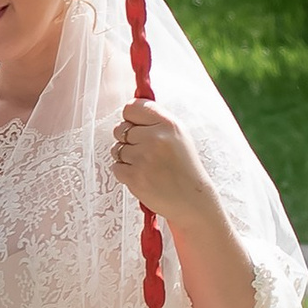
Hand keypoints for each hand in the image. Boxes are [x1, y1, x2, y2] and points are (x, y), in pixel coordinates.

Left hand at [109, 98, 217, 225]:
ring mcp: (144, 158)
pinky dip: (124, 173)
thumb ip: (156, 120)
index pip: (132, 107)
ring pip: (116, 149)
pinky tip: (142, 176)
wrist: (191, 200)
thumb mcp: (179, 135)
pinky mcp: (134, 177)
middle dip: (127, 139)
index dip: (130, 117)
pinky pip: (116, 167)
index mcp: (168, 124)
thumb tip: (130, 108)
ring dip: (126, 157)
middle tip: (144, 150)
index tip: (135, 124)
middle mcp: (155, 138)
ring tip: (145, 165)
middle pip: (120, 128)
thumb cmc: (184, 167)